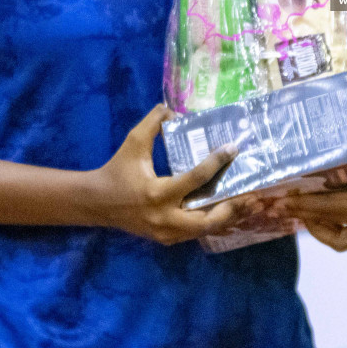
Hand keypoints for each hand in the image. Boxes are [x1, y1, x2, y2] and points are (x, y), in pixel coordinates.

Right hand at [85, 103, 253, 245]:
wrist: (96, 203)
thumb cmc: (117, 170)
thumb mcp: (134, 142)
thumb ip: (154, 122)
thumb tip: (174, 109)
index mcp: (157, 192)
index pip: (195, 179)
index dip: (216, 162)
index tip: (233, 148)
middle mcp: (164, 217)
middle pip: (207, 220)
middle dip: (230, 207)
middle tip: (250, 192)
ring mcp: (165, 232)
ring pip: (203, 231)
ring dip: (225, 217)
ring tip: (245, 202)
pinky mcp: (165, 238)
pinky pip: (194, 233)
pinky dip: (211, 222)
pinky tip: (225, 209)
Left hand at [270, 112, 346, 251]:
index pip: (328, 208)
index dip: (302, 204)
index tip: (280, 199)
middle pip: (326, 224)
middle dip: (301, 215)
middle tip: (280, 204)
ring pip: (338, 236)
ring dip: (319, 226)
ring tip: (305, 210)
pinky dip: (339, 228)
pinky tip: (338, 211)